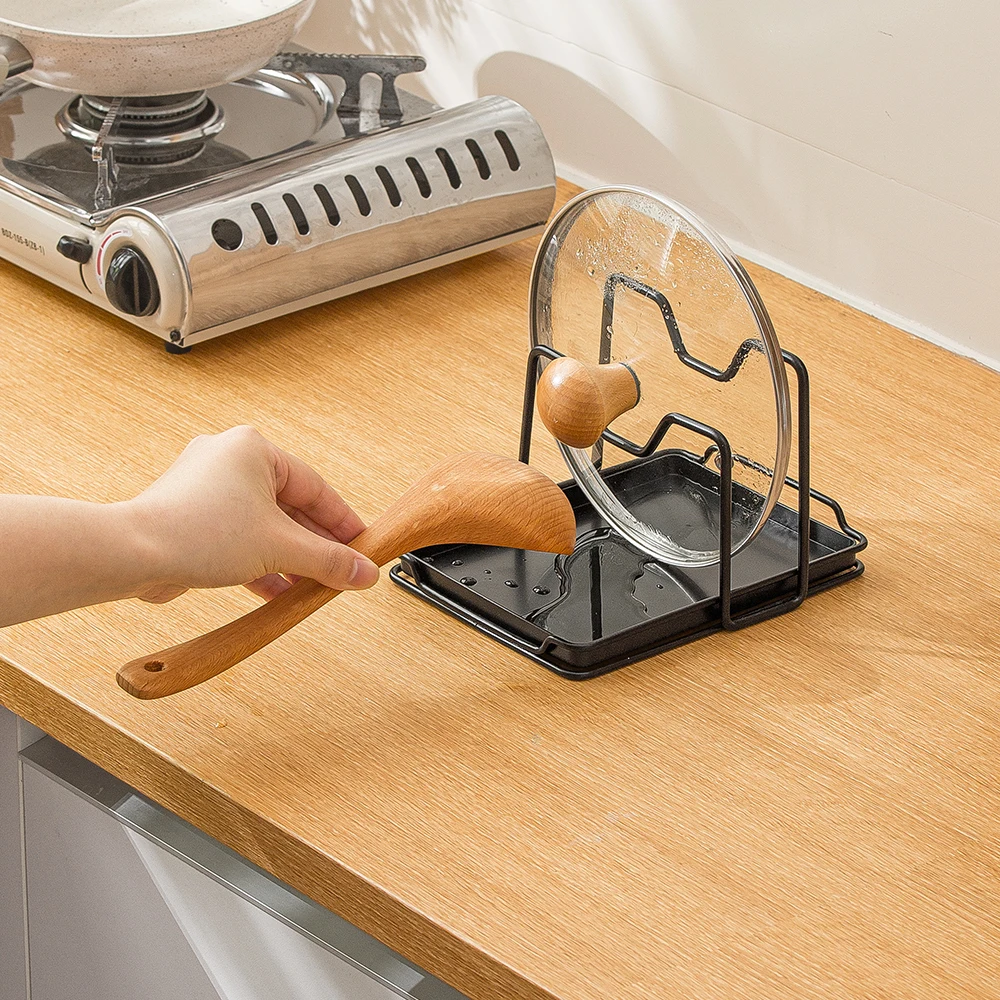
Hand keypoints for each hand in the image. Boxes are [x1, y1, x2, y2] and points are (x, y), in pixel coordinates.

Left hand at [127, 426, 378, 603]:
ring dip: (289, 559)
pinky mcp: (191, 517)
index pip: (317, 488)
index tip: (362, 546)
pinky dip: (261, 563)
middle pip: (291, 508)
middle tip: (341, 571)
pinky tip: (279, 591)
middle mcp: (229, 461)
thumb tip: (364, 574)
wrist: (130, 555)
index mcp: (254, 449)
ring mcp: (207, 489)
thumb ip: (329, 561)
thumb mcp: (280, 547)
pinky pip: (239, 538)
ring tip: (312, 587)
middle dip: (315, 546)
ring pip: (264, 526)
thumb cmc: (195, 532)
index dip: (343, 522)